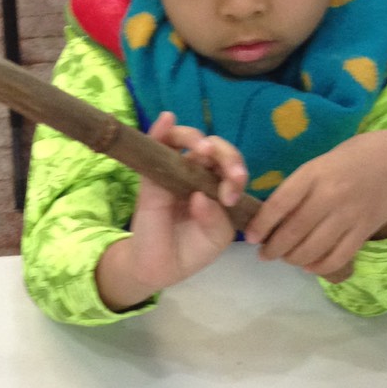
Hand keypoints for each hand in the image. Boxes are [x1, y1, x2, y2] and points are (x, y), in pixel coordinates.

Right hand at [96, 112, 246, 310]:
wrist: (160, 268)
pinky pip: (155, 147)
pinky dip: (160, 130)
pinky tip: (167, 119)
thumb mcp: (217, 238)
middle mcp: (198, 173)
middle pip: (213, 149)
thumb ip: (217, 218)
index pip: (231, 167)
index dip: (235, 173)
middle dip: (225, 155)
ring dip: (196, 139)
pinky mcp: (151, 176)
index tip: (231, 197)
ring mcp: (173, 171)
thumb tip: (199, 196)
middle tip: (230, 174)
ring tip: (203, 149)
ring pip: (185, 140)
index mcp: (219, 185)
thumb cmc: (192, 249)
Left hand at [245, 130, 386, 278]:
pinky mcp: (364, 230)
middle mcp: (331, 194)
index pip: (280, 204)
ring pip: (313, 248)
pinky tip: (309, 265)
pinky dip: (319, 266)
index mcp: (314, 174)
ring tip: (286, 258)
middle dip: (274, 249)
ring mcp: (349, 214)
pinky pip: (337, 257)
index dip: (261, 225)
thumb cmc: (347, 163)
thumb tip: (267, 221)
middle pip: (294, 232)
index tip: (251, 237)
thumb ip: (296, 190)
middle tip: (265, 254)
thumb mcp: (318, 166)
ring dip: (294, 259)